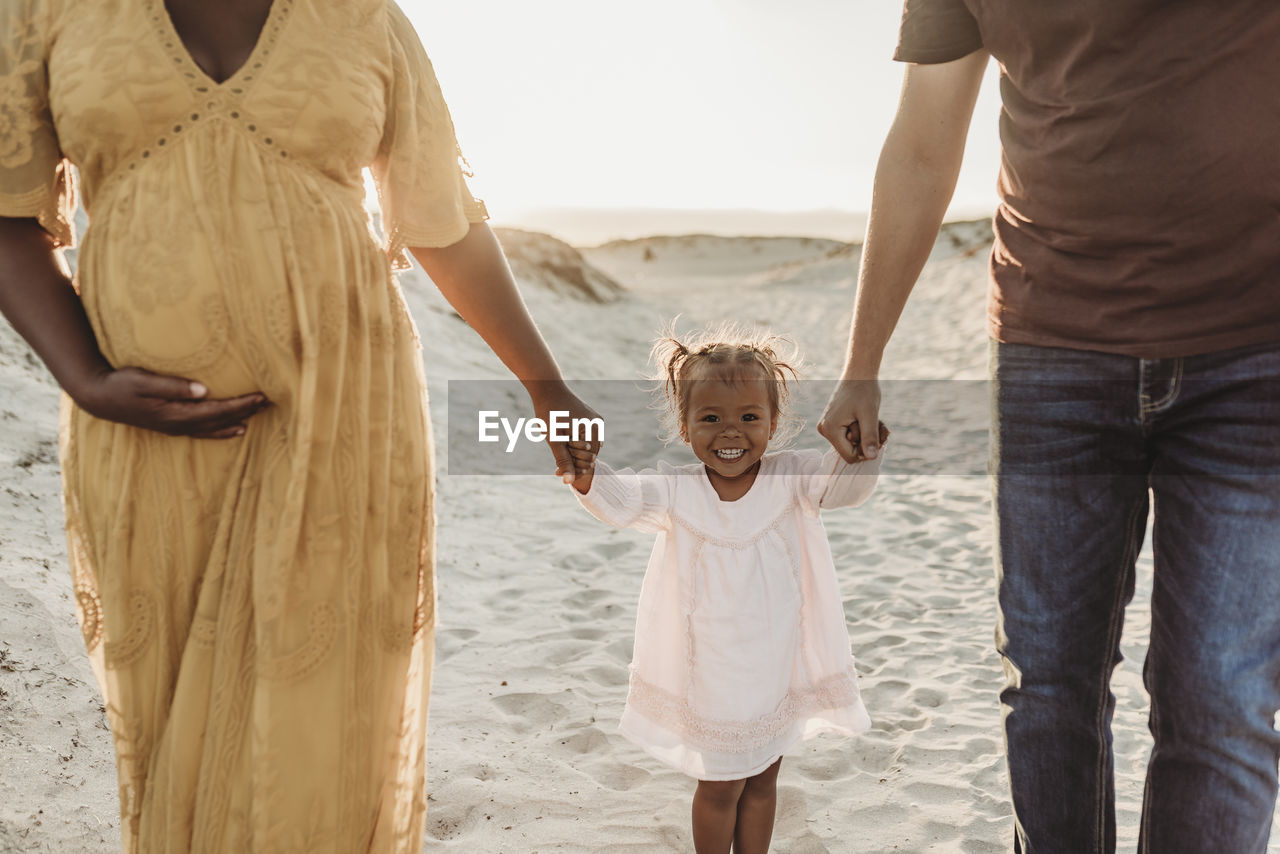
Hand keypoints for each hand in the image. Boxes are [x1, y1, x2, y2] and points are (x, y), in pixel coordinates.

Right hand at [74, 366, 270, 438]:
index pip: (216, 410)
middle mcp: (178, 425)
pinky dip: (221, 430)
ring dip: (237, 421)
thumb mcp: (143, 380)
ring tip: (258, 415)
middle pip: (220, 420)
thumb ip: (173, 386)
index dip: (241, 404)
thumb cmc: (119, 384)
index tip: (261, 396)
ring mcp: (174, 428)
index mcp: (174, 414)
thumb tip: (204, 390)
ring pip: (214, 428)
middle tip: (270, 401)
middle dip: (245, 411)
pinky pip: (203, 431)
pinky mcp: (171, 426)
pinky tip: (234, 428)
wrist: (97, 397)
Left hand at [527, 381, 602, 485]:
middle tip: (555, 462)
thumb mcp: (554, 440)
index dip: (573, 468)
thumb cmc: (549, 413)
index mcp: (592, 429)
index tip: (556, 472)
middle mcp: (598, 425)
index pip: (588, 460)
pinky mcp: (591, 418)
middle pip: (589, 454)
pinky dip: (576, 443)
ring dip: (574, 453)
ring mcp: (595, 421)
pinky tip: (564, 442)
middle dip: (573, 460)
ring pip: (587, 447)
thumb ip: (563, 461)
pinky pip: (586, 437)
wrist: (548, 388)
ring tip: (558, 450)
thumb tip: (569, 482)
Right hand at [818, 378, 885, 462]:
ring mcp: (827, 426)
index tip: (877, 435)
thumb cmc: (864, 390)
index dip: (866, 451)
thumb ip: (869, 437)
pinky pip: (848, 435)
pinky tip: (865, 417)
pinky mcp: (832, 423)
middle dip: (865, 440)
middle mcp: (824, 430)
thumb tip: (871, 458)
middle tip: (875, 423)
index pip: (850, 457)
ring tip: (870, 418)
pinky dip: (860, 430)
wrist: (858, 373)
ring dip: (864, 434)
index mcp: (830, 430)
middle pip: (850, 451)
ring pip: (850, 444)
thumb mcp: (870, 414)